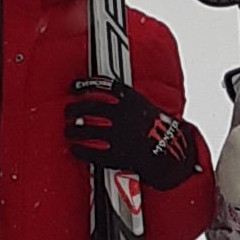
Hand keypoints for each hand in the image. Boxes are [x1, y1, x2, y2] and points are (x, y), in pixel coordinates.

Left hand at [64, 76, 202, 189]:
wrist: (171, 151)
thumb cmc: (155, 128)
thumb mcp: (144, 106)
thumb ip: (125, 100)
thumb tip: (102, 94)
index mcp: (131, 100)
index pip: (103, 87)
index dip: (85, 85)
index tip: (73, 87)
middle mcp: (124, 115)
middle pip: (91, 107)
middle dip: (74, 109)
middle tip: (68, 111)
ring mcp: (120, 135)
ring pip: (88, 129)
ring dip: (73, 130)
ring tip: (68, 131)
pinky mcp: (118, 154)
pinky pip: (93, 151)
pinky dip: (80, 150)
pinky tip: (74, 148)